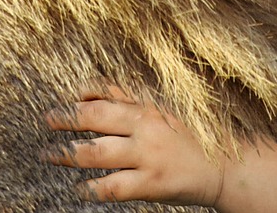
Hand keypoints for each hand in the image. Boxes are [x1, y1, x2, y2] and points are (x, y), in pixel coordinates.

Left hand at [45, 86, 228, 205]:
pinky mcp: (150, 183)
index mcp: (150, 102)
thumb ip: (134, 98)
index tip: (67, 96)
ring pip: (94, 153)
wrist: (229, 167)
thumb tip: (90, 93)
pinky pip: (110, 187)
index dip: (82, 91)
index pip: (107, 88)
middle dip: (65, 117)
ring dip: (66, 154)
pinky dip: (89, 189)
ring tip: (49, 154)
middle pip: (94, 117)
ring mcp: (146, 155)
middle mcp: (145, 125)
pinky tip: (79, 189)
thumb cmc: (195, 136)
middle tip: (47, 119)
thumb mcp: (169, 108)